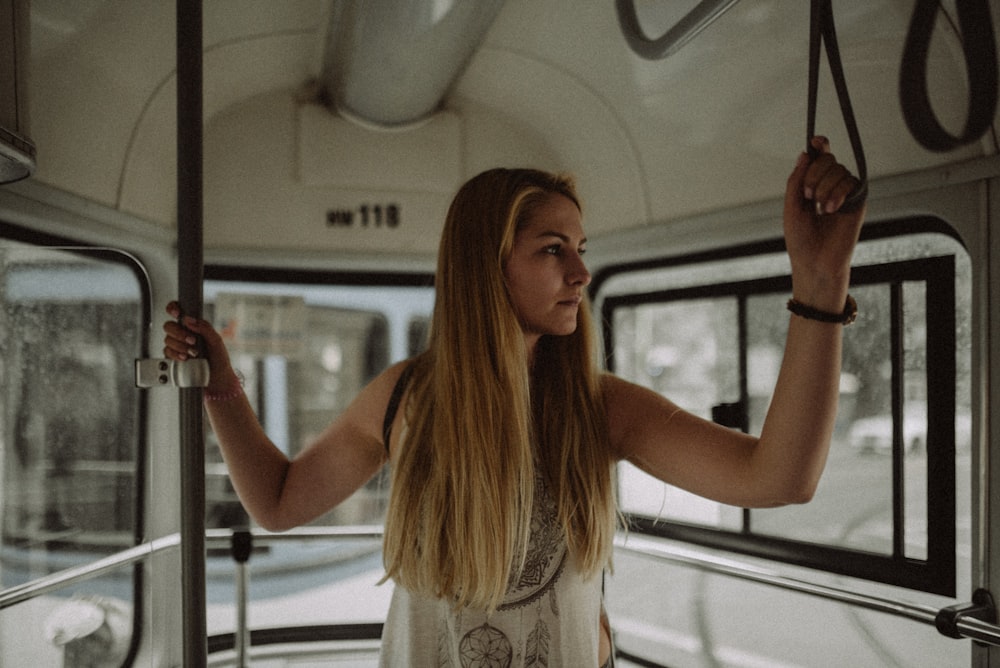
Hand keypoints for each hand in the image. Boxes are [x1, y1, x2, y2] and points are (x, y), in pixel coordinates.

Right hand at [162, 301, 237, 391]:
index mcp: (194, 325)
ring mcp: (177, 345)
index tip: (177, 313)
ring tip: (194, 353)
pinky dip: (176, 355)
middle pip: (169, 326)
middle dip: (179, 333)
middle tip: (192, 341)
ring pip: (167, 339)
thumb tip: (188, 320)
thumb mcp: (216, 340)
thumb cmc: (219, 358)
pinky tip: (186, 358)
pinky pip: (167, 352)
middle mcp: (183, 333)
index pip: (178, 311)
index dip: (173, 308)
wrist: (217, 377)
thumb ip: (204, 328)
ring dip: (181, 346)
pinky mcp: (174, 356)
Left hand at [783, 136, 865, 310]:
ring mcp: (845, 193)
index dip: (819, 146)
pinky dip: (837, 192)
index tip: (816, 141)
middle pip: (827, 160)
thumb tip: (806, 153)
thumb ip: (796, 180)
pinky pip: (851, 181)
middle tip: (808, 196)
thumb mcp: (791, 206)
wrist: (815, 262)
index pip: (819, 158)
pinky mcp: (858, 201)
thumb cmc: (801, 239)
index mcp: (813, 186)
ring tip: (820, 209)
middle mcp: (831, 186)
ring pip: (838, 169)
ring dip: (824, 187)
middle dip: (814, 174)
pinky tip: (830, 209)